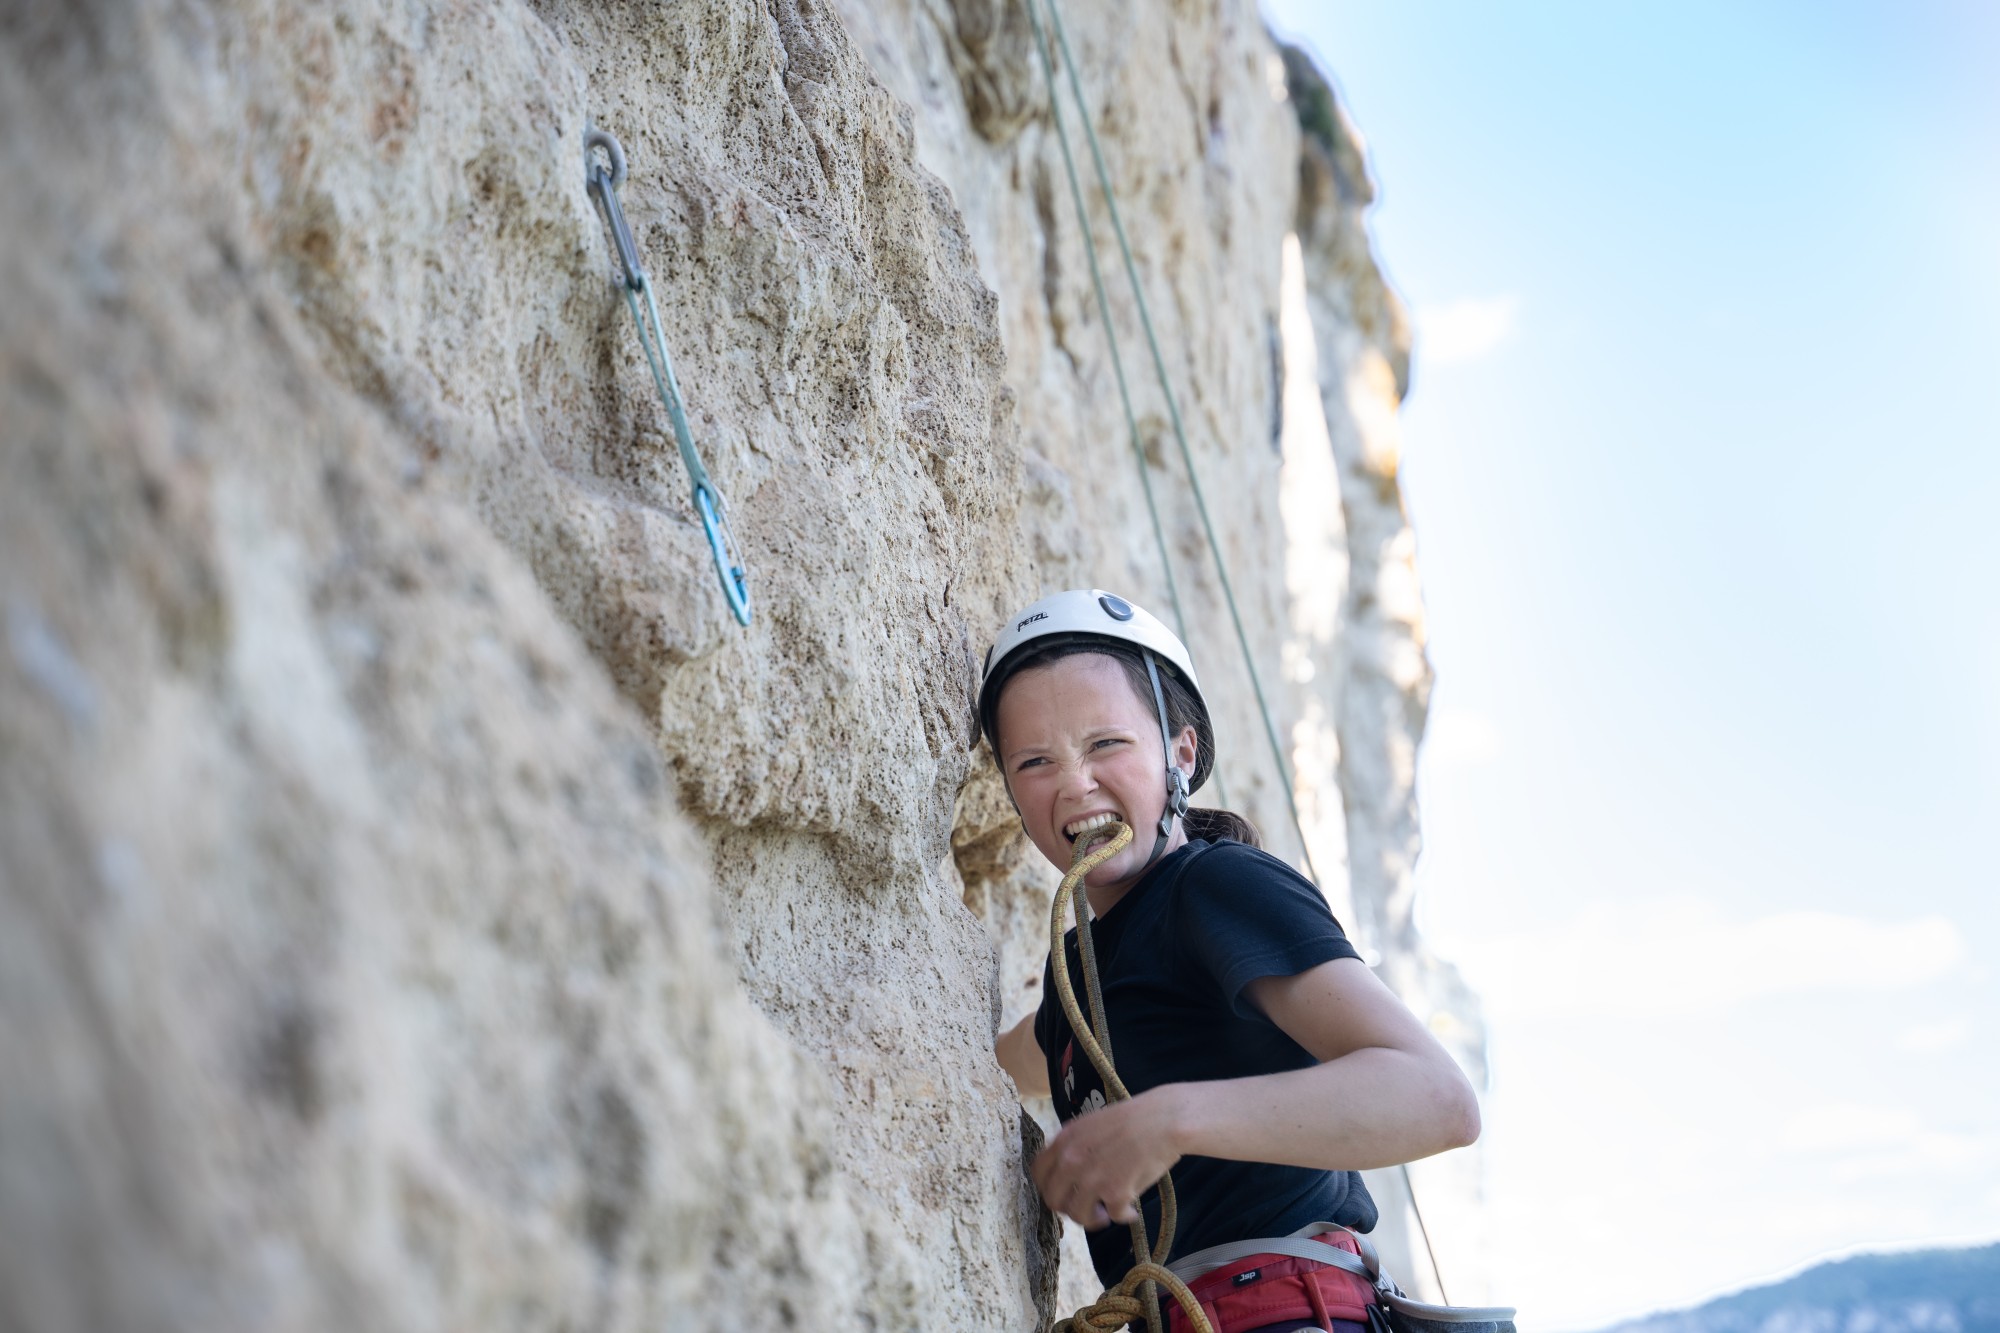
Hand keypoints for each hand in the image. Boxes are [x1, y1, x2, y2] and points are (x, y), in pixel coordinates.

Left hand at [1030, 1086, 1184, 1229]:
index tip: (1063, 1193)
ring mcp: (1091, 1177)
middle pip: (1054, 1200)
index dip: (1048, 1187)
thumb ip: (1074, 1146)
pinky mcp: (1115, 1192)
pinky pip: (1113, 1217)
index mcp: (1065, 1139)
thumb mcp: (1092, 1124)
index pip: (1038, 1173)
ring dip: (1094, 1219)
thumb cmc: (1134, 1120)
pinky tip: (1132, 1212)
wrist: (1164, 1120)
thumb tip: (1066, 1172)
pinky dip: (1124, 1217)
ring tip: (1108, 1213)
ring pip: (1078, 1215)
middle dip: (1070, 1208)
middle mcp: (1072, 1159)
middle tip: (1087, 1207)